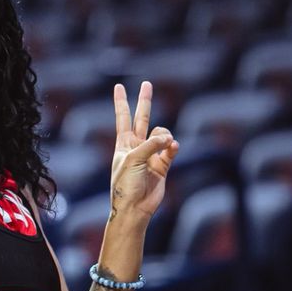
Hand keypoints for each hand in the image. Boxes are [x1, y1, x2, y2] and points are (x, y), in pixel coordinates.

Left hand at [110, 80, 178, 220]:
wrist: (135, 207)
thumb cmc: (126, 184)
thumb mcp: (133, 160)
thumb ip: (151, 145)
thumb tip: (169, 138)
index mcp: (123, 144)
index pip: (123, 117)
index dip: (121, 102)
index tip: (118, 86)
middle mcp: (137, 147)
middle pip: (142, 118)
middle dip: (145, 101)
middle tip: (147, 83)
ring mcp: (151, 155)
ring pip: (161, 134)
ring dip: (164, 136)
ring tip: (164, 145)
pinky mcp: (163, 165)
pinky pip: (171, 149)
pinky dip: (173, 147)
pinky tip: (173, 147)